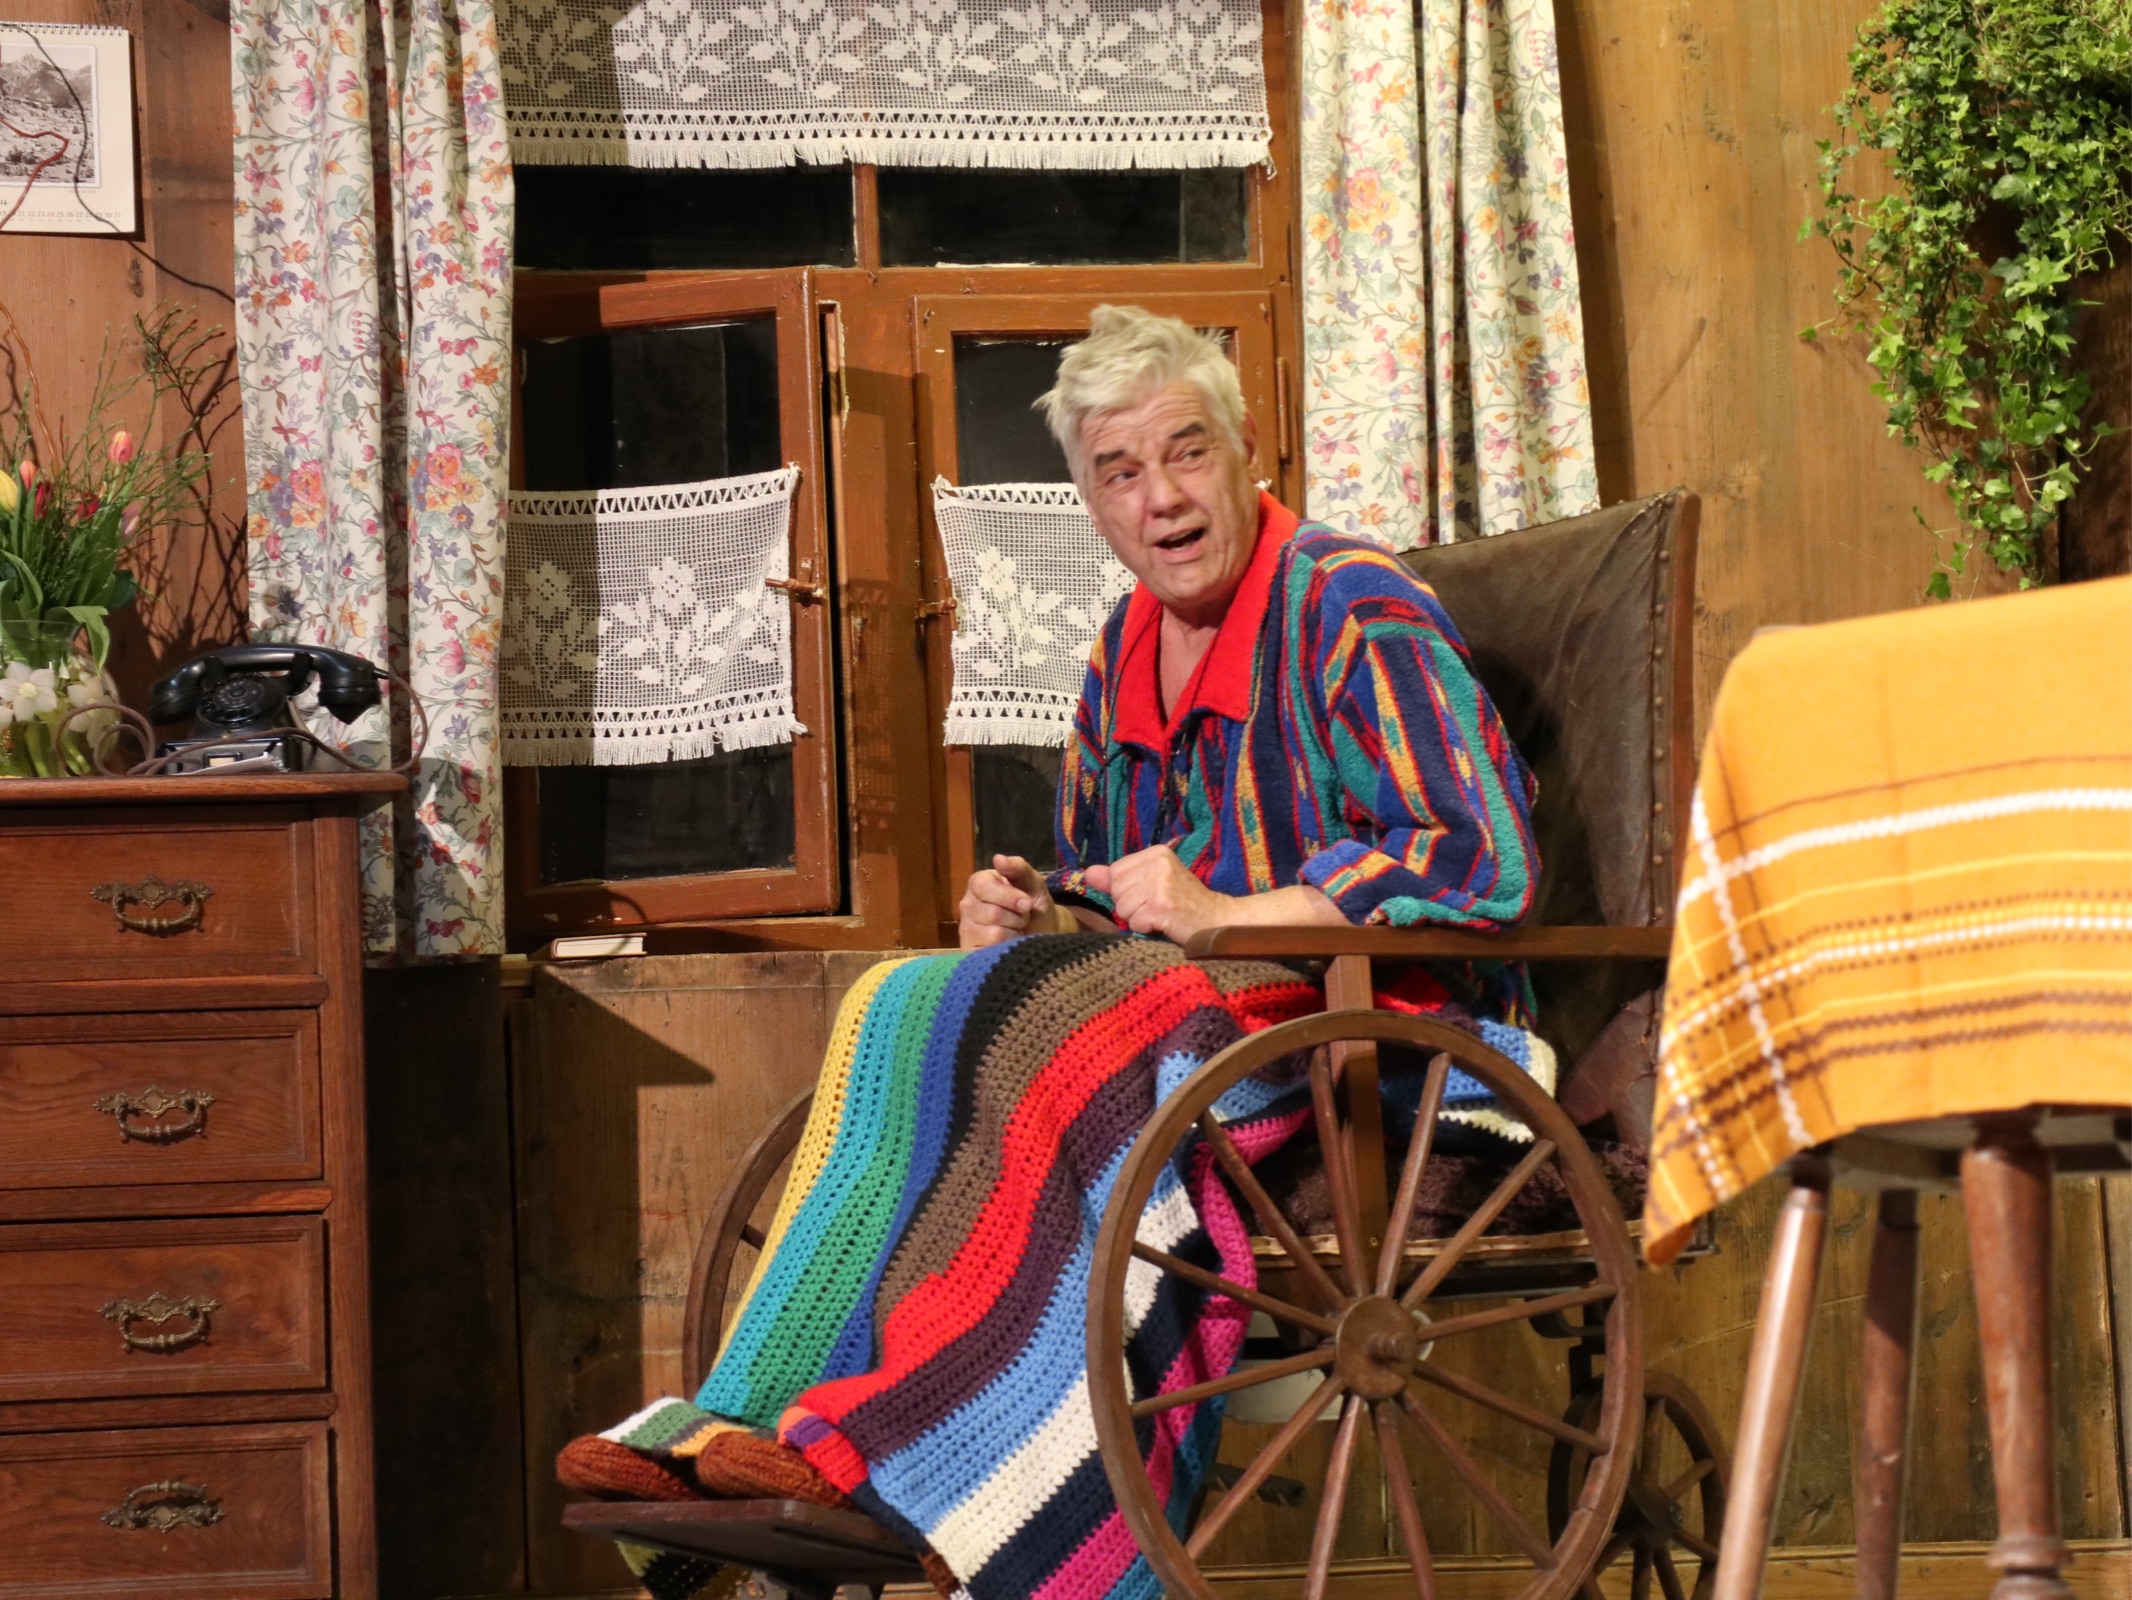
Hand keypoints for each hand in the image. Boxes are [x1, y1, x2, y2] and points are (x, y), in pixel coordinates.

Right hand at [958, 854, 1063, 949]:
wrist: (1044, 933)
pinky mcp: (970, 951)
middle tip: (1023, 917)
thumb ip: (1018, 868)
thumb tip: (998, 858)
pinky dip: (1008, 948)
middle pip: (992, 913)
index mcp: (979, 883)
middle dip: (1017, 917)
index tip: (1027, 902)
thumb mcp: (1033, 882)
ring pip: (994, 933)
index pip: (983, 886)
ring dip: (1015, 933)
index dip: (1009, 896)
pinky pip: (991, 951)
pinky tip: (1009, 944)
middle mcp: (967, 905)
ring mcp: (966, 929)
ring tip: (1016, 929)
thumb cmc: (1035, 904)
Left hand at [1082, 845, 1232, 944]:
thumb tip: (1088, 873)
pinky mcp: (1162, 906)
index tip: (1151, 895)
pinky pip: (1134, 923)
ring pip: (1122, 908)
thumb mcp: (1152, 883)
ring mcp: (1160, 884)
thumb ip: (1119, 877)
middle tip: (1158, 907)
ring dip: (1138, 919)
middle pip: (1116, 891)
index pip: (1115, 872)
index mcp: (1156, 853)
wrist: (1217, 921)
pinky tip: (1165, 924)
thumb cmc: (1184, 903)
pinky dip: (1146, 929)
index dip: (1127, 890)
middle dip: (1131, 906)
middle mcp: (1159, 863)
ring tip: (1161, 916)